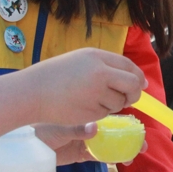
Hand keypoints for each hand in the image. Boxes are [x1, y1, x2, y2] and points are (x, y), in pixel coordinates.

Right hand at [28, 48, 145, 126]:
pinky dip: (100, 112)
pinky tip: (83, 106)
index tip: (140, 84)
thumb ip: (108, 67)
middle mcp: (100, 74)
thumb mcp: (82, 60)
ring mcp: (96, 94)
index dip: (137, 77)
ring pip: (119, 102)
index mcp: (97, 57)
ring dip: (112, 104)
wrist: (32, 92)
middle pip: (132, 85)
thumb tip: (140, 82)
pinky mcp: (91, 112)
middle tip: (128, 98)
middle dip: (134, 94)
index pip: (129, 66)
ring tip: (90, 99)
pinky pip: (105, 114)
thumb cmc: (56, 75)